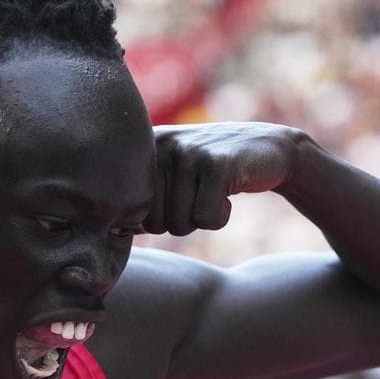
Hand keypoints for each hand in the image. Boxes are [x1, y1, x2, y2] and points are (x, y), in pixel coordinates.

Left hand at [145, 122, 304, 235]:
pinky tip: (229, 190)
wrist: (268, 148)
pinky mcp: (215, 163)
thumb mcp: (169, 179)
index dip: (160, 220)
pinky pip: (206, 220)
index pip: (132, 215)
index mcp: (141, 149)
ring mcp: (187, 151)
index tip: (180, 194)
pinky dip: (221, 217)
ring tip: (214, 189)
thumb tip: (111, 234)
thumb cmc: (209, 173)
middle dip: (181, 221)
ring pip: (180, 225)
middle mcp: (159, 145)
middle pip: (156, 224)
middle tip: (201, 192)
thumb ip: (139, 201)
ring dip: (203, 218)